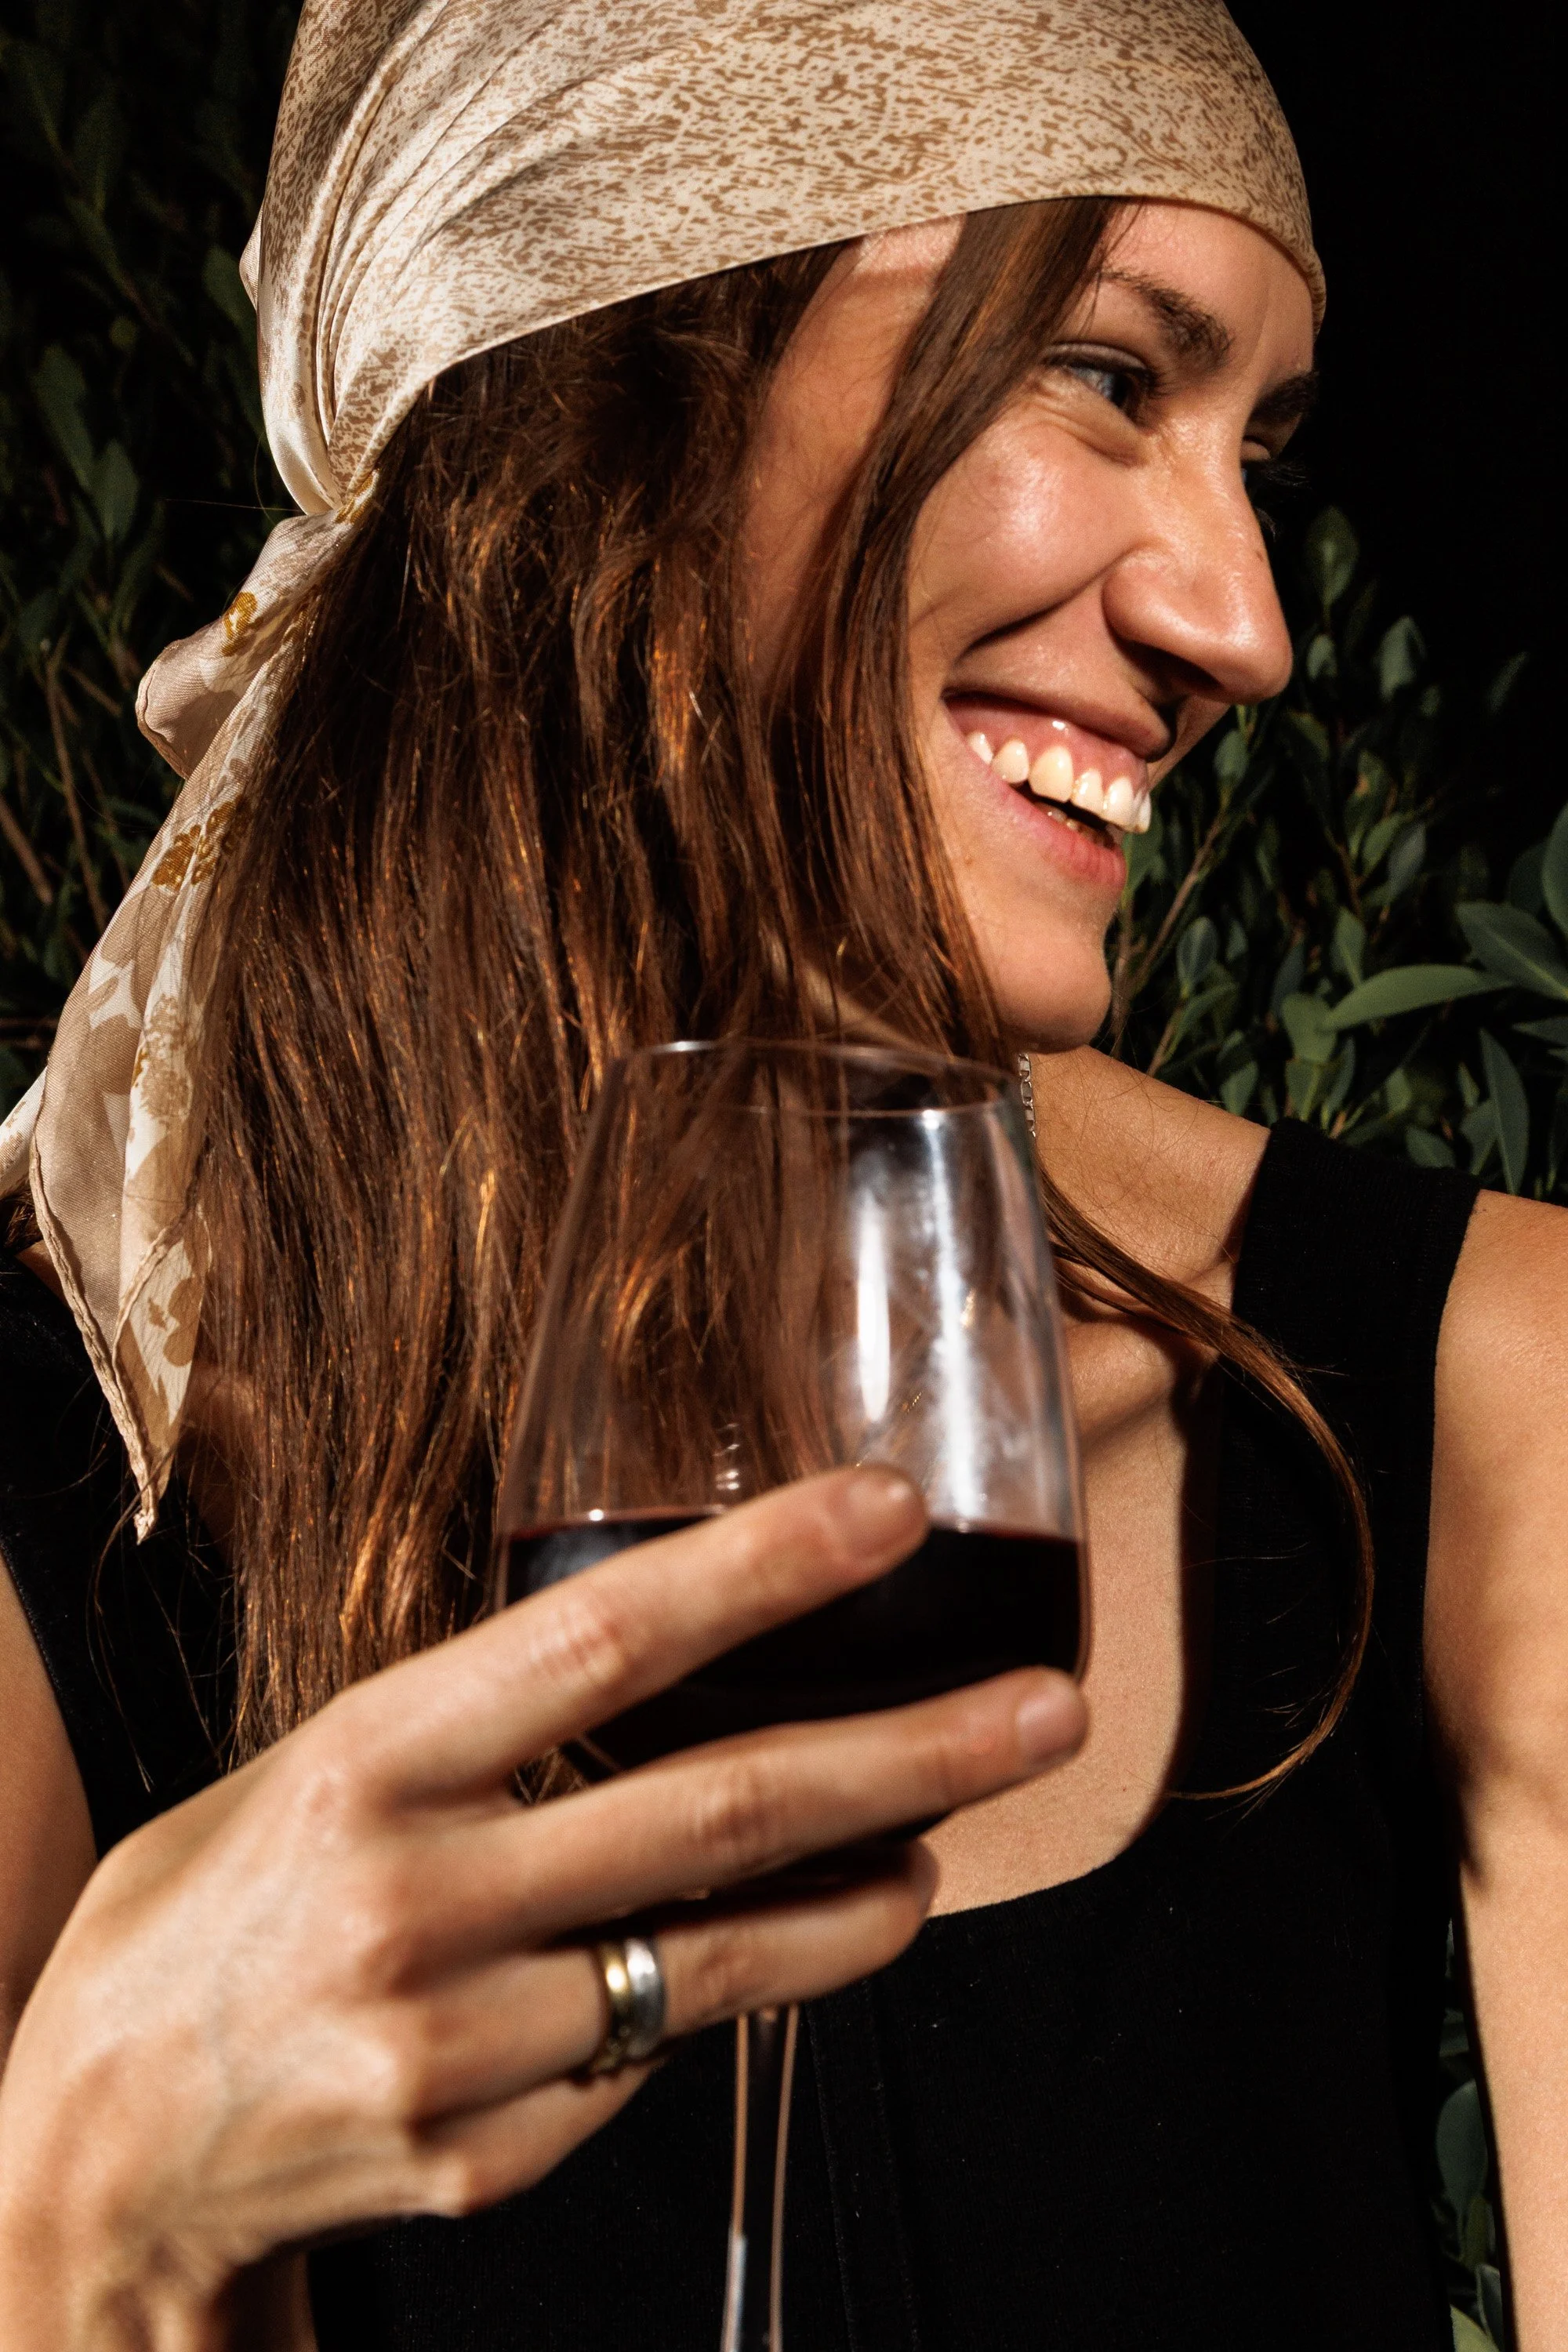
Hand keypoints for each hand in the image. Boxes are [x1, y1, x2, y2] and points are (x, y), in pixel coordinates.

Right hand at [0, 1468, 1082, 2347]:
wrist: (98, 2160)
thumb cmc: (207, 1921)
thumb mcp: (303, 1772)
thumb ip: (467, 1727)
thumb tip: (657, 1663)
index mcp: (365, 1765)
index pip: (599, 1640)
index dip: (760, 1567)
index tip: (886, 1512)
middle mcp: (416, 1902)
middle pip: (715, 1811)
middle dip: (909, 1754)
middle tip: (1045, 1707)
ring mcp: (455, 2049)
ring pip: (715, 1959)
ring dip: (862, 1895)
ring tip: (944, 1842)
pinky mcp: (483, 2162)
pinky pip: (643, 2066)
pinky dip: (726, 1999)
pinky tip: (761, 1959)